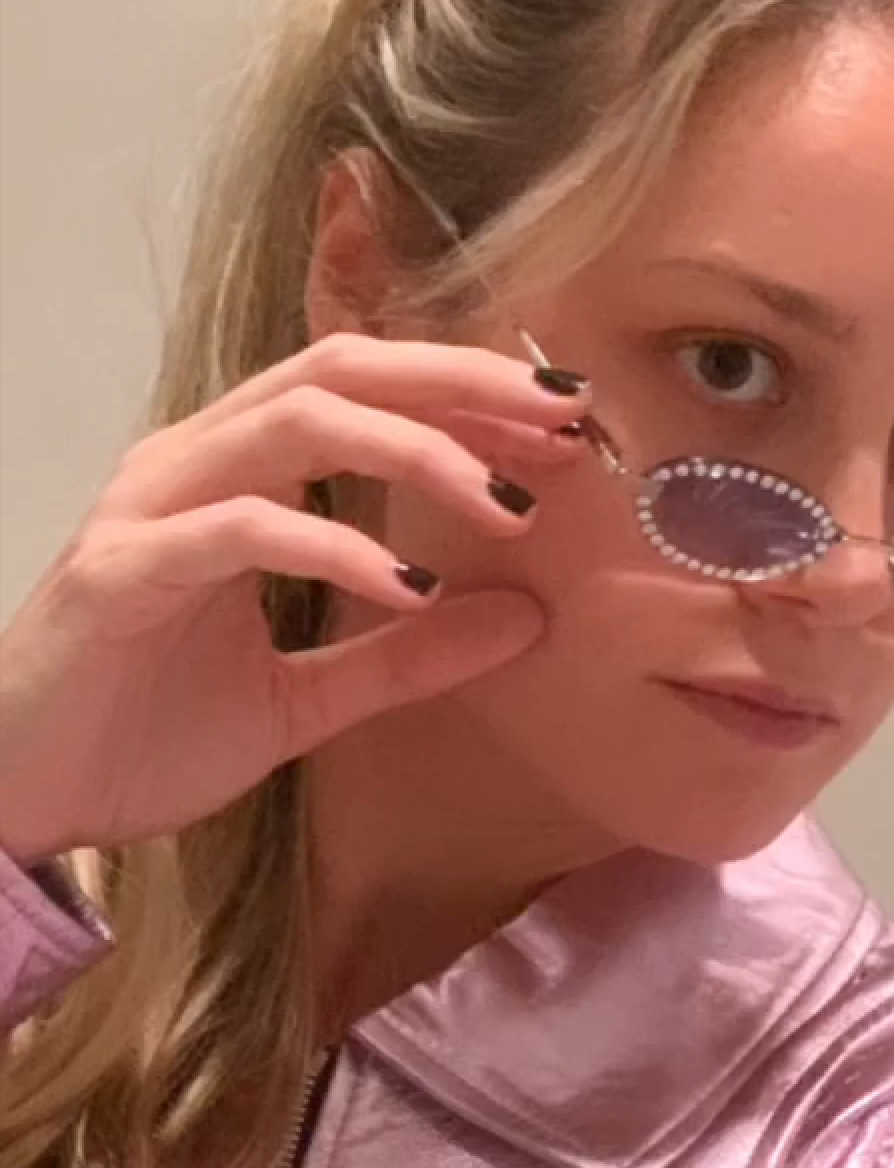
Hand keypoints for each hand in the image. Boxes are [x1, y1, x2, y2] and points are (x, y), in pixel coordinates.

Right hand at [0, 331, 587, 864]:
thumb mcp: (304, 700)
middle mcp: (192, 463)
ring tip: (506, 507)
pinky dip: (334, 546)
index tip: (567, 429)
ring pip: (296, 423)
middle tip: (564, 425)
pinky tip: (408, 586)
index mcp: (234, 476)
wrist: (23, 797)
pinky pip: (242, 528)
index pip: (364, 391)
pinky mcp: (123, 569)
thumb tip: (527, 618)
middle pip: (340, 370)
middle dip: (461, 388)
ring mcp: (152, 506)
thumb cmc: (143, 736)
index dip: (467, 397)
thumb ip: (405, 656)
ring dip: (416, 454)